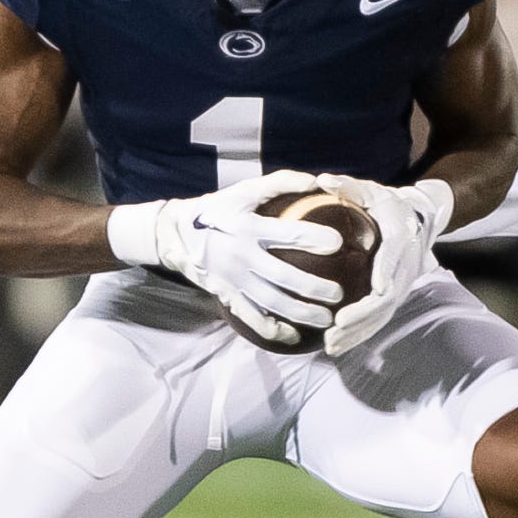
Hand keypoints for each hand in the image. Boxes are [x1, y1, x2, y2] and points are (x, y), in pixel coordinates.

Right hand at [154, 170, 343, 346]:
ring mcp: (234, 280)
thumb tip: (316, 181)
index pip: (288, 234)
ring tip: (327, 319)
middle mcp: (241, 256)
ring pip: (272, 303)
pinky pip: (253, 318)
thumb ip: (280, 183)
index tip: (339, 244)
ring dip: (302, 314)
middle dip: (315, 289)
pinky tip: (295, 336)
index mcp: (248, 227)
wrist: (177, 236)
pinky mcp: (228, 296)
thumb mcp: (244, 191)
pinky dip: (274, 330)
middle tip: (339, 295)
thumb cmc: (219, 210)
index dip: (315, 238)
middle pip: (285, 277)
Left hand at [313, 174, 450, 355]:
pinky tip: (334, 346)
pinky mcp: (393, 297)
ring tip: (331, 344)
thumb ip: (348, 187)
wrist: (418, 219)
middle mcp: (406, 265)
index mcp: (400, 236)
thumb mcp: (371, 190)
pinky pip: (377, 319)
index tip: (373, 288)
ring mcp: (401, 285)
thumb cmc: (386, 203)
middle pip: (389, 296)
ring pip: (383, 314)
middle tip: (337, 325)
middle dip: (364, 314)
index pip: (395, 256)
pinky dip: (358, 334)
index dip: (386, 272)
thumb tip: (323, 180)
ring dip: (358, 332)